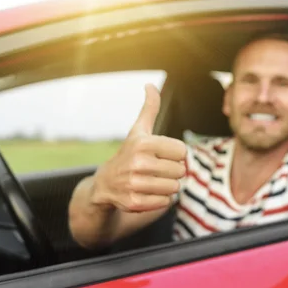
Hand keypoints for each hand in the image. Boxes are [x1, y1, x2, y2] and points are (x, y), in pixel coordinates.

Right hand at [90, 84, 186, 211]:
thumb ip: (149, 108)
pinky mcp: (134, 203)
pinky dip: (160, 200)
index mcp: (143, 143)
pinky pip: (165, 203)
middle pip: (180, 171)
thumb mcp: (138, 130)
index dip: (175, 154)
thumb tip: (150, 85)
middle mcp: (138, 163)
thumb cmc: (129, 154)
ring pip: (175, 188)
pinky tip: (147, 193)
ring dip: (168, 186)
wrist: (104, 184)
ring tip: (152, 181)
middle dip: (172, 171)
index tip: (161, 155)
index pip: (183, 151)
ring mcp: (134, 184)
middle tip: (156, 170)